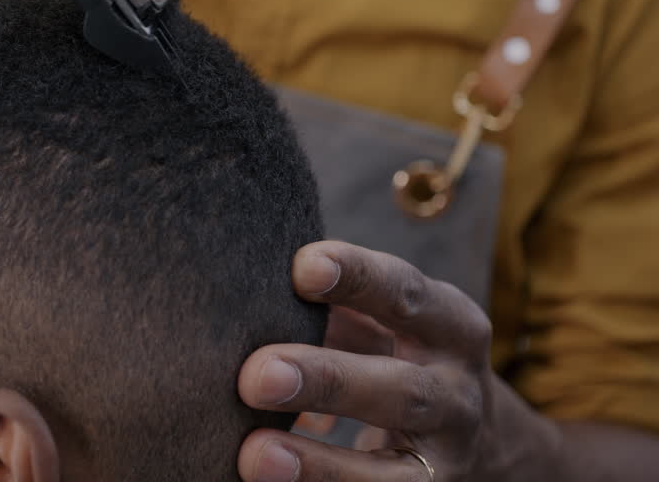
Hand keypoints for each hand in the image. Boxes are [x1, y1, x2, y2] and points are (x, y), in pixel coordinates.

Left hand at [236, 240, 562, 481]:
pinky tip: (268, 481)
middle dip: (327, 381)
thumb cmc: (397, 354)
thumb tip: (257, 296)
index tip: (301, 268)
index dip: (358, 277)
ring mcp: (445, 458)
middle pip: (400, 390)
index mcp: (450, 328)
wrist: (473, 437)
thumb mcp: (385, 320)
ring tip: (255, 454)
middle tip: (257, 375)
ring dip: (319, 465)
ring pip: (390, 472)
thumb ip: (334, 306)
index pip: (406, 294)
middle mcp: (458, 394)